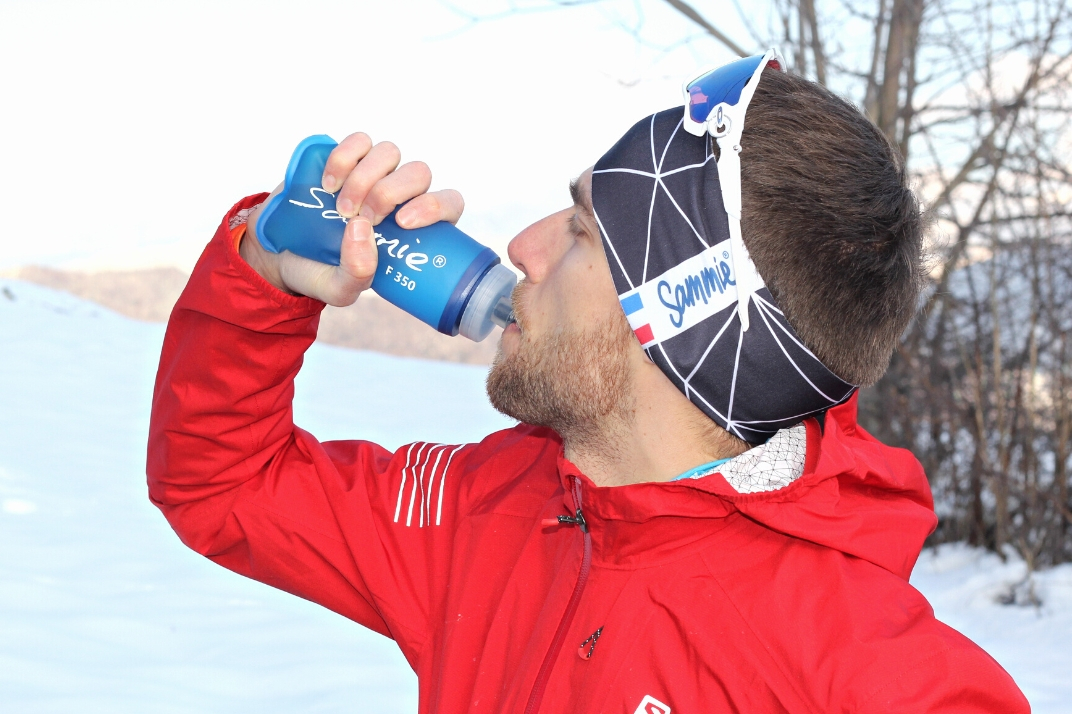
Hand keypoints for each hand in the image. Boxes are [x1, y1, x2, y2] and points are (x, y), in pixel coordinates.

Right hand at [240, 132, 464, 305]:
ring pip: (390, 153)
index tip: (403, 222)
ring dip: (364, 178)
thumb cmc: (322, 271)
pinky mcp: (348, 158)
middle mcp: (403, 195)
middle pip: (419, 173)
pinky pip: (360, 141)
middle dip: (389, 193)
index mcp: (416, 228)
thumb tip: (362, 229)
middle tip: (360, 218)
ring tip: (339, 208)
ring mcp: (376, 173)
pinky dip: (344, 157)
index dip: (435, 206)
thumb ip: (357, 273)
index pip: (449, 204)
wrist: (281, 251)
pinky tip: (328, 183)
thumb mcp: (339, 288)